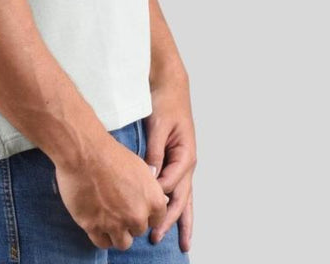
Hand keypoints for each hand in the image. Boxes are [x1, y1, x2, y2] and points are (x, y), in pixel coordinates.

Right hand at [54, 131, 168, 250]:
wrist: (84, 152)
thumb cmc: (111, 153)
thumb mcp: (140, 167)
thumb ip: (149, 188)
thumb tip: (158, 200)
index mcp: (153, 200)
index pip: (156, 219)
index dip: (145, 212)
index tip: (136, 206)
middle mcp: (137, 215)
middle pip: (139, 230)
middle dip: (130, 221)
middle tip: (118, 208)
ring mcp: (116, 224)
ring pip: (123, 242)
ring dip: (117, 233)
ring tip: (109, 219)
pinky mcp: (94, 227)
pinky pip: (102, 243)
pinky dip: (101, 235)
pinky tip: (97, 222)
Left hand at [143, 75, 195, 252]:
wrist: (169, 85)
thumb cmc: (165, 103)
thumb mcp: (158, 126)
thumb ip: (155, 152)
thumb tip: (150, 176)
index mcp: (186, 155)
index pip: (171, 183)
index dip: (157, 196)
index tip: (142, 205)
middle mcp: (187, 163)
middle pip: (181, 198)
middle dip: (171, 220)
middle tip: (156, 238)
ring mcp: (182, 163)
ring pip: (183, 198)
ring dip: (179, 219)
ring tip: (182, 244)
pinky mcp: (174, 161)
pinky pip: (176, 188)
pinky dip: (176, 205)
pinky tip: (173, 219)